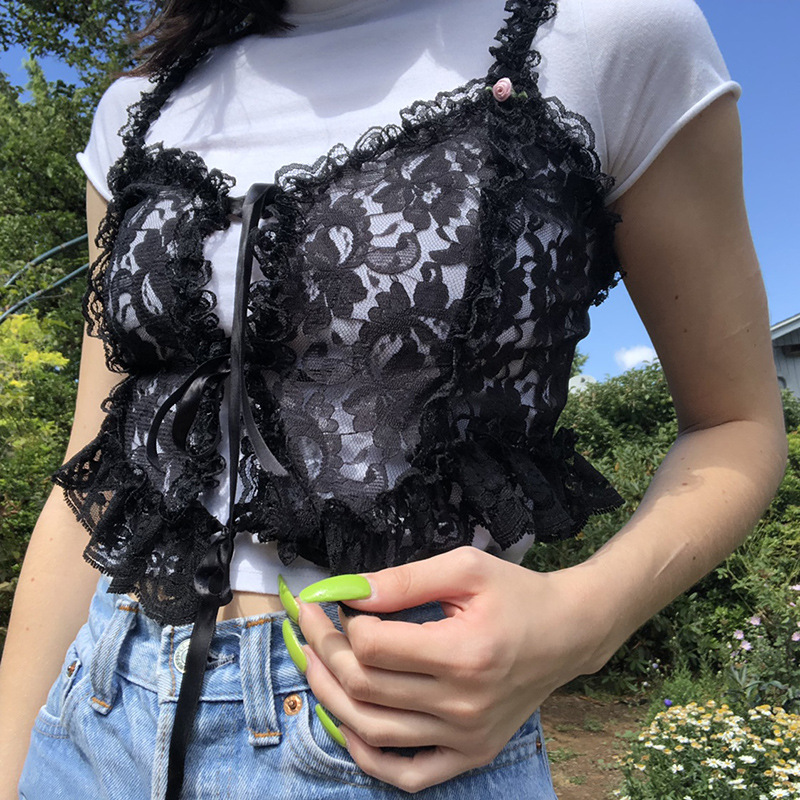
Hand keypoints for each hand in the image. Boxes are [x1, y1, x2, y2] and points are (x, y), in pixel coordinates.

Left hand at [296, 547, 609, 792]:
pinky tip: (347, 723)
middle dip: (323, 650)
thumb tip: (348, 591)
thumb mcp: (465, 569)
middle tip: (309, 622)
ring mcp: (467, 737)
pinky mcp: (471, 754)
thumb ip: (404, 580)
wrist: (567, 633)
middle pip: (365, 687)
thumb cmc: (516, 594)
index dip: (342, 621)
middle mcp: (463, 704)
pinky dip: (367, 755)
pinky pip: (408, 774)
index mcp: (463, 653)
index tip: (335, 600)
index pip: (372, 647)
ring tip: (314, 662)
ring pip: (373, 730)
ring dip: (330, 696)